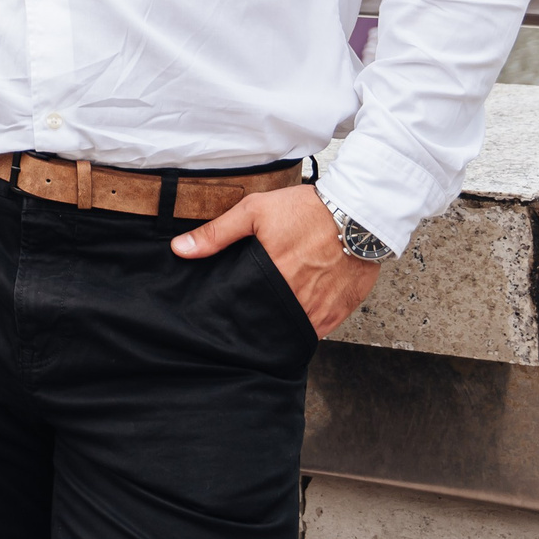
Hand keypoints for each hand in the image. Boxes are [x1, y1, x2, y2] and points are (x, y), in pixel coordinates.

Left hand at [170, 184, 379, 337]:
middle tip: (250, 312)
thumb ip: (217, 234)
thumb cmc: (307, 209)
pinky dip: (308, 325)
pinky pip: (320, 329)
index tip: (227, 312)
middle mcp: (299, 298)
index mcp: (274, 276)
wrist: (357, 211)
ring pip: (295, 329)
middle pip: (269, 321)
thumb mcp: (254, 211)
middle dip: (257, 320)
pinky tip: (298, 313)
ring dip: (282, 324)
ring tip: (271, 314)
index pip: (245, 308)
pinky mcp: (343, 308)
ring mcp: (323, 307)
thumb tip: (181, 249)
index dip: (234, 312)